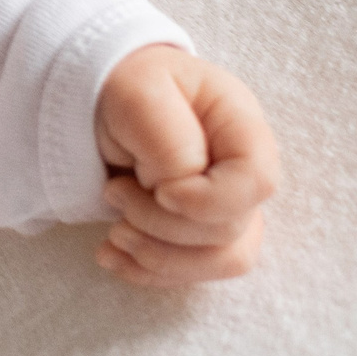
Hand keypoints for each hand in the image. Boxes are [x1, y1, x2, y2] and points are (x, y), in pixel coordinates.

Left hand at [92, 44, 278, 286]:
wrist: (99, 97)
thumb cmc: (125, 85)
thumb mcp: (138, 93)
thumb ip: (169, 141)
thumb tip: (178, 194)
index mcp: (238, 123)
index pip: (257, 181)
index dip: (211, 200)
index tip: (160, 192)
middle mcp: (242, 169)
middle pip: (231, 227)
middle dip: (164, 224)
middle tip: (113, 193)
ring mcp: (226, 203)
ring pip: (221, 259)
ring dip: (160, 257)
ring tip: (113, 234)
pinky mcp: (201, 231)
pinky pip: (195, 270)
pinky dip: (150, 270)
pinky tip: (110, 255)